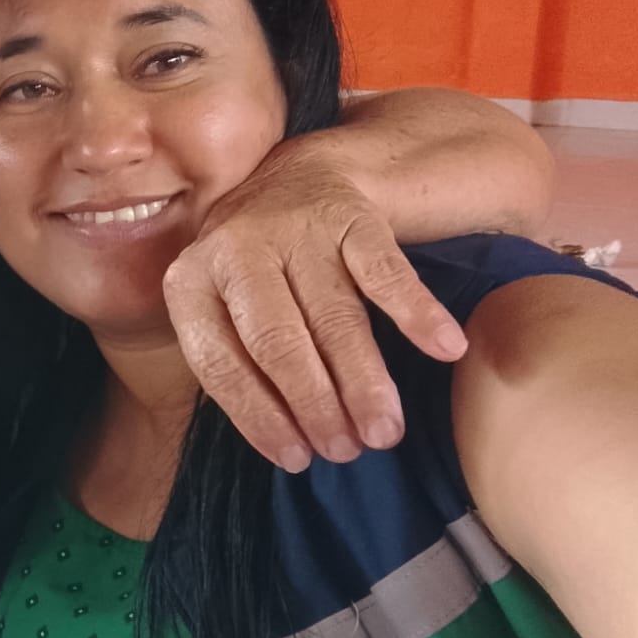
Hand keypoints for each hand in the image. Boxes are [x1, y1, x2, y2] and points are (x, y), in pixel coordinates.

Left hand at [162, 148, 467, 470]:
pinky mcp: (350, 215)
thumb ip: (239, 362)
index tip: (296, 459)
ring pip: (334, 314)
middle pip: (277, 340)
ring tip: (384, 431)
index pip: (220, 361)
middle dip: (314, 402)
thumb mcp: (222, 306)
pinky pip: (386, 271)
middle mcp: (237, 249)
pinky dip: (417, 312)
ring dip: (363, 379)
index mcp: (191, 281)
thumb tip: (290, 446)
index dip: (258, 415)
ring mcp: (295, 230)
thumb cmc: (254, 272)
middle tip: (346, 451)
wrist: (295, 178)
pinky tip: (446, 350)